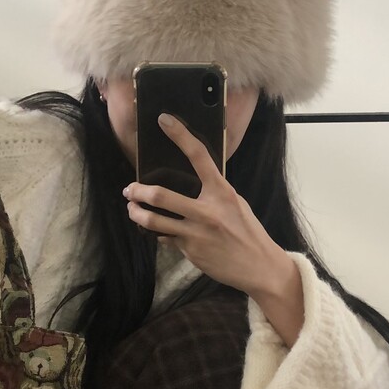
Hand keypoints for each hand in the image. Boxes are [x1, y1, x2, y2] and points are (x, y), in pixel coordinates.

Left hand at [123, 113, 290, 296]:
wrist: (259, 267)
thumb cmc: (248, 233)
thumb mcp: (236, 204)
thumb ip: (214, 192)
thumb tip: (191, 183)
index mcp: (222, 192)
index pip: (199, 156)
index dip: (180, 135)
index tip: (164, 120)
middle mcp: (207, 210)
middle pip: (162, 196)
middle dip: (138, 191)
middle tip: (129, 189)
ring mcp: (196, 233)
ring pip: (154, 221)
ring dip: (137, 214)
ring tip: (132, 210)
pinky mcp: (190, 251)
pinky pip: (166, 238)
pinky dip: (159, 234)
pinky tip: (158, 232)